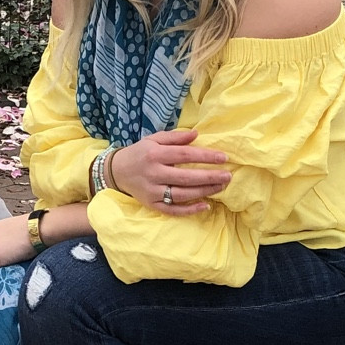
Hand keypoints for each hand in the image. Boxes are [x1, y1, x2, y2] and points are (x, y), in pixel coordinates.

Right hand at [110, 129, 230, 214]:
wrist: (116, 172)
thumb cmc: (140, 153)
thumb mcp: (154, 139)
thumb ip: (175, 137)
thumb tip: (197, 134)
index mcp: (155, 154)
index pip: (184, 155)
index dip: (205, 157)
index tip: (223, 158)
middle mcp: (154, 173)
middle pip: (186, 177)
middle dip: (209, 177)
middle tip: (228, 176)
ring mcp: (152, 191)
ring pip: (182, 194)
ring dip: (204, 192)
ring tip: (221, 187)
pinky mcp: (151, 204)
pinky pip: (173, 210)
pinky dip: (189, 210)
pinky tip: (205, 205)